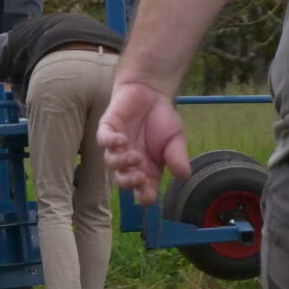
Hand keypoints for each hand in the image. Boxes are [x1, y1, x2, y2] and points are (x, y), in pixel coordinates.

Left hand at [98, 79, 190, 204]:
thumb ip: (178, 157)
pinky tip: (122, 140)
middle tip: (139, 178)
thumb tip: (185, 176)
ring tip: (135, 156)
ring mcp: (117, 146)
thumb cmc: (163, 120)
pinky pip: (103, 140)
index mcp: (148, 169)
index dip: (144, 195)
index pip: (143, 189)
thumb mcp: (176, 140)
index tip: (149, 196)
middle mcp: (130, 161)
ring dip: (122, 163)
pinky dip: (111, 142)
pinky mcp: (107, 129)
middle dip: (130, 183)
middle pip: (124, 180)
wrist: (152, 93)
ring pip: (112, 162)